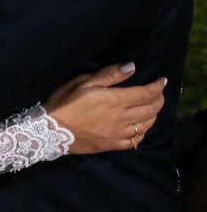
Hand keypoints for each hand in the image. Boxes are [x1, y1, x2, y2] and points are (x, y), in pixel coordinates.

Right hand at [43, 63, 165, 153]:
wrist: (49, 131)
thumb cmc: (63, 102)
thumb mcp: (82, 82)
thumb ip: (109, 75)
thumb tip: (132, 67)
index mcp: (115, 101)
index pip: (145, 94)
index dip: (157, 87)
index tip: (162, 80)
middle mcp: (121, 118)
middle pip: (150, 110)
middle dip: (159, 100)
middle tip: (159, 93)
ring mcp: (117, 133)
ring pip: (146, 126)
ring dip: (153, 116)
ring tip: (151, 108)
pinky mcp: (111, 145)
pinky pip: (134, 141)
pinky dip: (141, 133)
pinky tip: (139, 128)